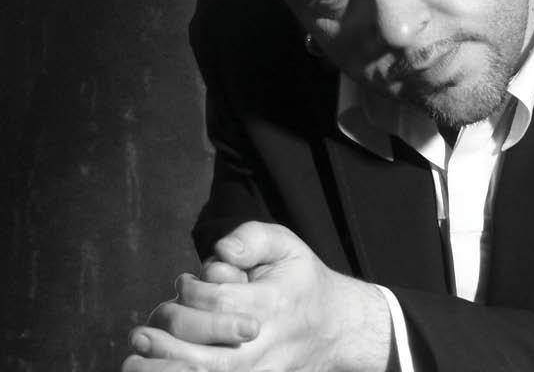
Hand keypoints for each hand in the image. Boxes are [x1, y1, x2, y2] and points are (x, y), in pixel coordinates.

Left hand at [122, 221, 392, 371]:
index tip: (185, 282)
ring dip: (166, 371)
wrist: (332, 326)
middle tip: (141, 333)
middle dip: (169, 343)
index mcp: (274, 303)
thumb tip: (222, 251)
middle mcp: (267, 343)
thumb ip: (252, 238)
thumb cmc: (299, 281)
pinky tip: (156, 369)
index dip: (191, 292)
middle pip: (211, 357)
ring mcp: (261, 370)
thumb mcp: (285, 245)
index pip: (219, 302)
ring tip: (136, 359)